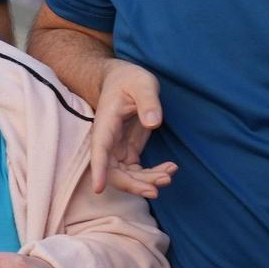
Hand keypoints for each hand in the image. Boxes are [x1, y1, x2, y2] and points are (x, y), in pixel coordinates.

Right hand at [89, 60, 176, 197]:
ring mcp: (118, 148)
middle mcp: (108, 141)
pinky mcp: (129, 150)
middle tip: (157, 188)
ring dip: (146, 181)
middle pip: (113, 171)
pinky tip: (170, 168)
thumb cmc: (129, 79)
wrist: (123, 80)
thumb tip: (153, 123)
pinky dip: (152, 175)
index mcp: (105, 124)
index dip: (98, 170)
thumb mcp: (142, 84)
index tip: (98, 188)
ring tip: (170, 174)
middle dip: (133, 184)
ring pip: (126, 175)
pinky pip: (138, 171)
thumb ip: (148, 102)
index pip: (99, 150)